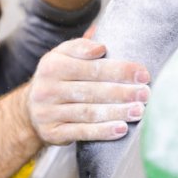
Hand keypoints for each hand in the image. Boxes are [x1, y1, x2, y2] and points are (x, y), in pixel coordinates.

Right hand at [27, 38, 149, 144]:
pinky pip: (81, 132)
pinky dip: (102, 131)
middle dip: (122, 92)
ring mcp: (47, 112)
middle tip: (146, 94)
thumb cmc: (57, 78)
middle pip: (91, 90)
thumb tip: (101, 45)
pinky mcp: (51, 132)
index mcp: (52, 65)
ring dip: (116, 112)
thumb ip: (82, 47)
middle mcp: (47, 88)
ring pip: (88, 112)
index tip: (144, 74)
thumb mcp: (63, 56)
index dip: (119, 70)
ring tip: (139, 111)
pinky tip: (121, 129)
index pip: (91, 66)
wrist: (31, 108)